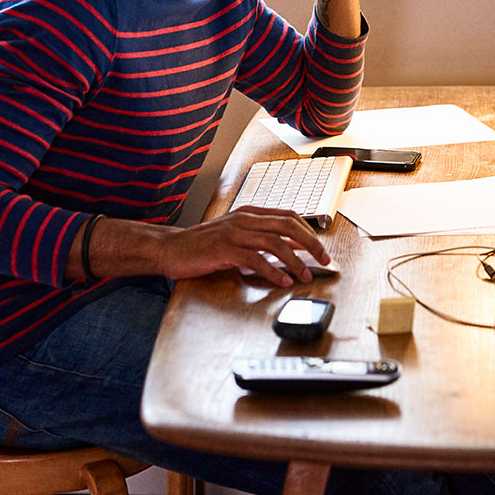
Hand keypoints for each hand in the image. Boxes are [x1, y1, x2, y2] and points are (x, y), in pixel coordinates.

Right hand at [158, 207, 329, 286]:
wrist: (171, 248)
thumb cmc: (203, 245)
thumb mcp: (236, 236)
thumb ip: (260, 239)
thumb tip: (290, 249)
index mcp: (249, 213)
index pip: (289, 216)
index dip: (309, 232)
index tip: (322, 250)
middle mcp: (244, 219)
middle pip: (288, 225)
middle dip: (311, 244)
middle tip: (324, 261)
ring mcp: (234, 232)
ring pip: (274, 242)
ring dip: (294, 261)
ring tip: (304, 276)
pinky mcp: (223, 249)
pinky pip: (254, 259)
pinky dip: (272, 271)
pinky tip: (281, 281)